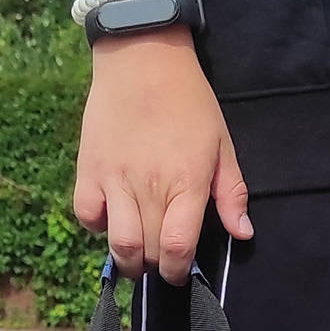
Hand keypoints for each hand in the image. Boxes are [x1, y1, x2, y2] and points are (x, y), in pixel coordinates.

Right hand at [74, 27, 252, 282]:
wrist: (142, 58)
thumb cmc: (189, 101)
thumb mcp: (221, 144)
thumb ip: (231, 193)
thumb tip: (242, 234)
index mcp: (186, 182)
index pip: (177, 247)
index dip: (177, 270)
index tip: (178, 272)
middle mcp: (149, 186)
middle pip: (148, 251)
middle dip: (156, 265)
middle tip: (160, 257)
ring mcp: (115, 179)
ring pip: (117, 243)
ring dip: (127, 258)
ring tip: (135, 254)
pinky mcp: (88, 169)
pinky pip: (86, 215)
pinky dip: (97, 226)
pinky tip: (111, 217)